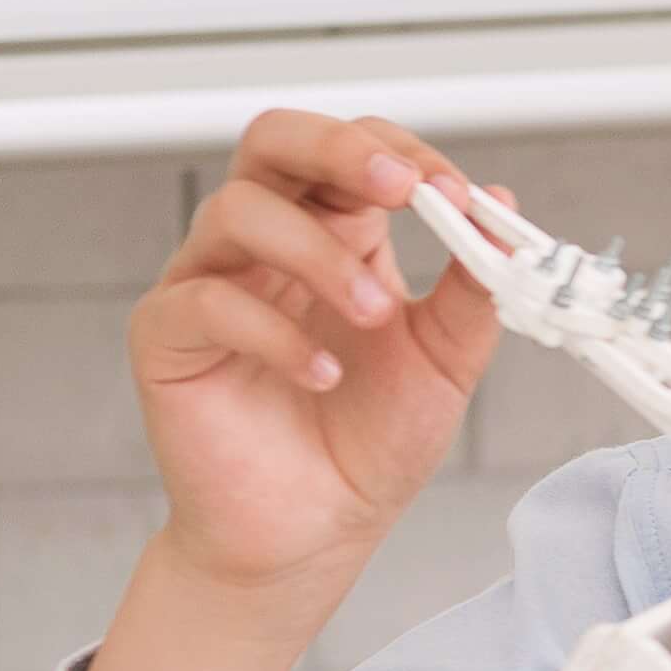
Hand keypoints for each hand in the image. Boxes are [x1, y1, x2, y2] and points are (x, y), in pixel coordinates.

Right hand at [133, 108, 500, 589]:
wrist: (318, 528)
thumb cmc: (370, 440)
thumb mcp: (447, 360)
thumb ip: (475, 290)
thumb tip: (502, 215)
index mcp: (339, 234)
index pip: (354, 151)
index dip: (403, 155)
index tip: (456, 193)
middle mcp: (269, 245)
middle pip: (274, 142)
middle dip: (337, 150)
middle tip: (399, 188)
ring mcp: (210, 282)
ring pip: (237, 211)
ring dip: (318, 253)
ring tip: (375, 313)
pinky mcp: (168, 336)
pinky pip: (206, 301)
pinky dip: (274, 332)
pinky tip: (322, 374)